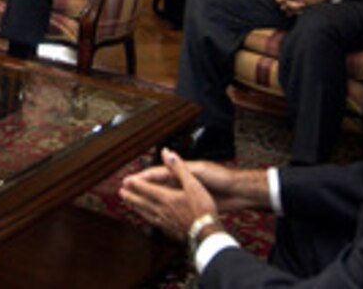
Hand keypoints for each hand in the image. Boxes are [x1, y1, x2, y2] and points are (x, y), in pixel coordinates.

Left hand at [118, 148, 218, 241]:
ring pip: (145, 213)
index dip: (135, 183)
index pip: (146, 188)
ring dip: (135, 207)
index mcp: (166, 197)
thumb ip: (179, 168)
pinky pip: (153, 223)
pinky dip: (146, 219)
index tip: (125, 180)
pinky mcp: (169, 231)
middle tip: (121, 193)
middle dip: (131, 196)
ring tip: (128, 204)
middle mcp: (161, 210)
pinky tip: (147, 219)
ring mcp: (164, 222)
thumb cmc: (202, 209)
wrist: (207, 233)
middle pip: (142, 202)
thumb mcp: (193, 184)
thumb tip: (169, 154)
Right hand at [121, 150, 269, 218]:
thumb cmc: (221, 178)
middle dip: (140, 186)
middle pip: (156, 183)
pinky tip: (154, 211)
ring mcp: (185, 191)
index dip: (141, 177)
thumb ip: (181, 164)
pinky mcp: (190, 201)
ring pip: (161, 194)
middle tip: (125, 189)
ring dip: (147, 196)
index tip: (128, 180)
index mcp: (182, 170)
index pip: (156, 173)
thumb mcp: (200, 170)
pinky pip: (170, 204)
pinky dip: (160, 206)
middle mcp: (181, 180)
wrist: (238, 192)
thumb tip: (165, 152)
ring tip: (134, 199)